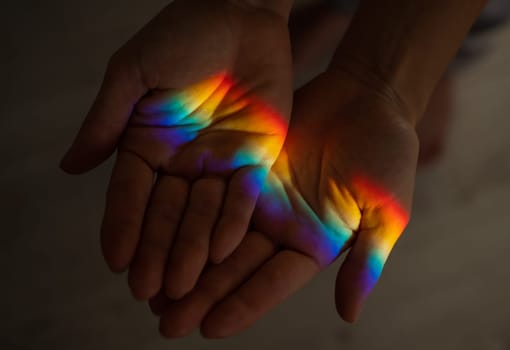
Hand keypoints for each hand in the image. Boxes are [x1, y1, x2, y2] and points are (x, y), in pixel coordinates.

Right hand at [60, 0, 292, 299]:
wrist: (240, 14)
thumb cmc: (182, 34)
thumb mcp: (134, 72)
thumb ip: (108, 120)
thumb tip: (71, 168)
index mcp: (146, 145)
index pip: (131, 194)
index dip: (122, 226)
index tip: (115, 260)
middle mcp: (181, 162)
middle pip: (166, 214)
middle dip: (156, 251)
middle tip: (148, 290)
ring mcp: (218, 165)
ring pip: (203, 215)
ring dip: (192, 249)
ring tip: (181, 284)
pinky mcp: (254, 160)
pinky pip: (243, 197)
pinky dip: (232, 222)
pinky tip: (221, 251)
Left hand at [154, 68, 418, 337]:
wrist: (369, 97)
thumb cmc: (388, 154)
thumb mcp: (385, 210)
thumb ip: (365, 260)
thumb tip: (348, 316)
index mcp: (314, 245)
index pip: (273, 283)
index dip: (243, 305)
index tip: (209, 329)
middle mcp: (282, 228)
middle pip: (236, 267)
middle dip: (202, 295)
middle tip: (166, 323)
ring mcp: (262, 198)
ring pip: (216, 235)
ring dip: (186, 261)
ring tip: (150, 288)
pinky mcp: (246, 167)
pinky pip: (212, 193)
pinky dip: (186, 214)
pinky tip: (157, 233)